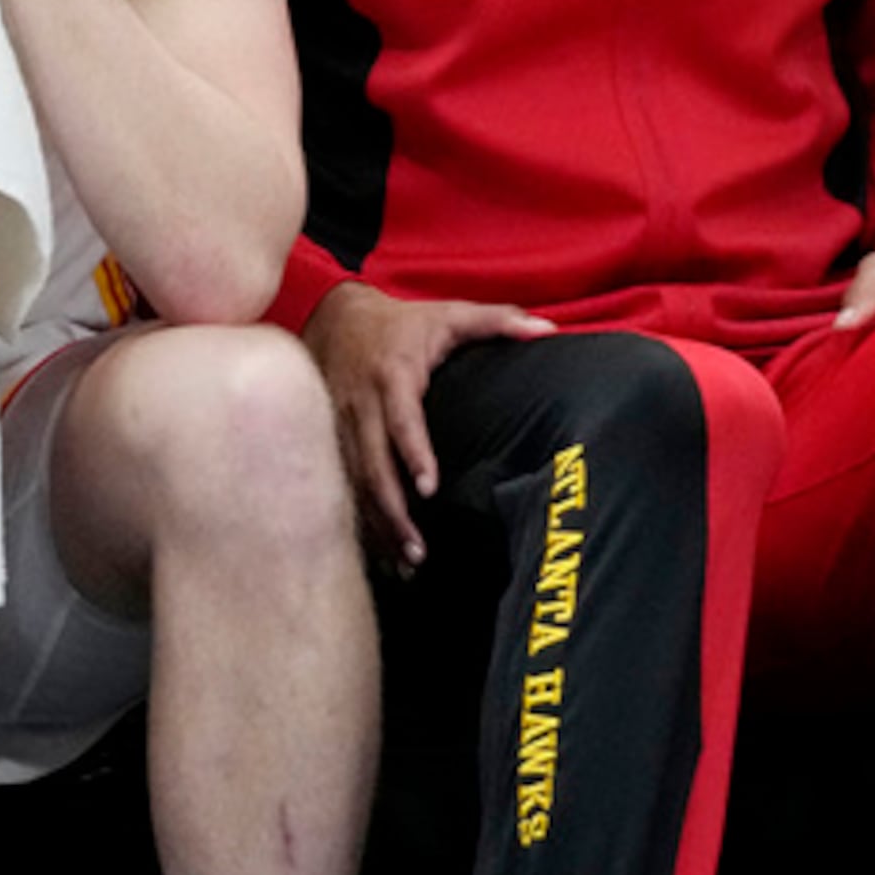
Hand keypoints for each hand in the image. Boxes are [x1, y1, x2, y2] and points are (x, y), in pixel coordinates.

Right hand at [304, 281, 555, 569]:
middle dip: (393, 509)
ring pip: (354, 481)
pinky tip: (378, 549)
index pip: (401, 420)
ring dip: (376, 522)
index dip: (413, 453)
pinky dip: (359, 517)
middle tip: (419, 549)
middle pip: (372, 463)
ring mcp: (339, 423)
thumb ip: (498, 321)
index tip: (429, 488)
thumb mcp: (449, 313)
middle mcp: (361, 403)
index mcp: (393, 376)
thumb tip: (547, 330)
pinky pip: (341, 483)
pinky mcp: (327, 438)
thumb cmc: (401, 322)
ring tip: (405, 562)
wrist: (334, 315)